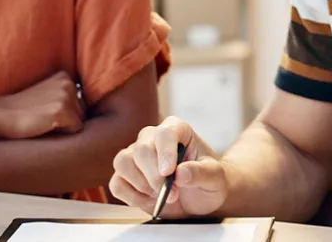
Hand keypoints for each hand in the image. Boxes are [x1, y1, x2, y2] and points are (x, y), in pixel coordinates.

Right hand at [0, 71, 85, 139]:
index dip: (65, 115)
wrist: (0, 115)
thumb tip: (89, 115)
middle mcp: (68, 83)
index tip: (46, 112)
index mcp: (65, 77)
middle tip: (43, 118)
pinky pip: (75, 130)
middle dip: (67, 121)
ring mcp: (65, 96)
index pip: (81, 104)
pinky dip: (62, 134)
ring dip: (64, 128)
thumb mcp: (47, 95)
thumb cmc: (22, 111)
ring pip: (80, 123)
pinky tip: (44, 126)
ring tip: (43, 122)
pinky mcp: (62, 111)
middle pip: (83, 113)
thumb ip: (66, 98)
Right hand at [109, 116, 227, 218]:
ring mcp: (136, 155)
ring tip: (162, 196)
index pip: (164, 134)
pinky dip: (132, 197)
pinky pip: (117, 183)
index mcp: (176, 130)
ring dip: (142, 186)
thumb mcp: (214, 178)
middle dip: (154, 177)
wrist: (200, 197)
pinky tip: (150, 200)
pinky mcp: (126, 176)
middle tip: (172, 194)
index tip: (169, 173)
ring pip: (123, 163)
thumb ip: (201, 173)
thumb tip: (180, 173)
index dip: (165, 152)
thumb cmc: (209, 181)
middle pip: (141, 150)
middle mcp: (152, 138)